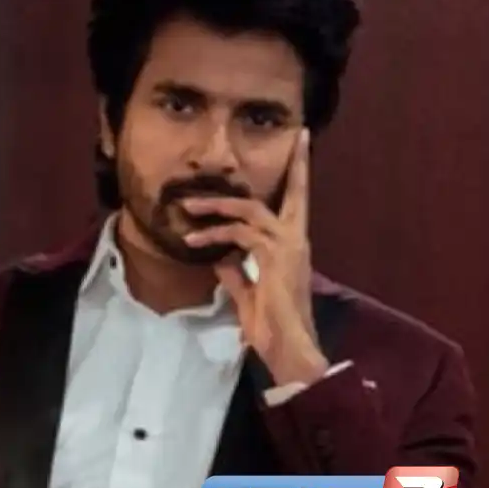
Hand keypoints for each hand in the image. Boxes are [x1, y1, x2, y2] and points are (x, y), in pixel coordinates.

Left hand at [179, 128, 327, 385]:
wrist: (287, 346)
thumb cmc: (271, 325)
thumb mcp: (248, 292)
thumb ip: (236, 271)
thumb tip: (220, 256)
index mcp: (294, 246)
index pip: (298, 200)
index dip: (299, 171)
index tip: (301, 141)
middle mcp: (296, 240)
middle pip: (283, 193)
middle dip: (262, 174)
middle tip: (246, 159)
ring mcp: (288, 245)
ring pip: (250, 210)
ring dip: (215, 207)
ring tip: (187, 208)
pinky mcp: (274, 255)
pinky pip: (238, 234)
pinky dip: (214, 234)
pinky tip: (194, 240)